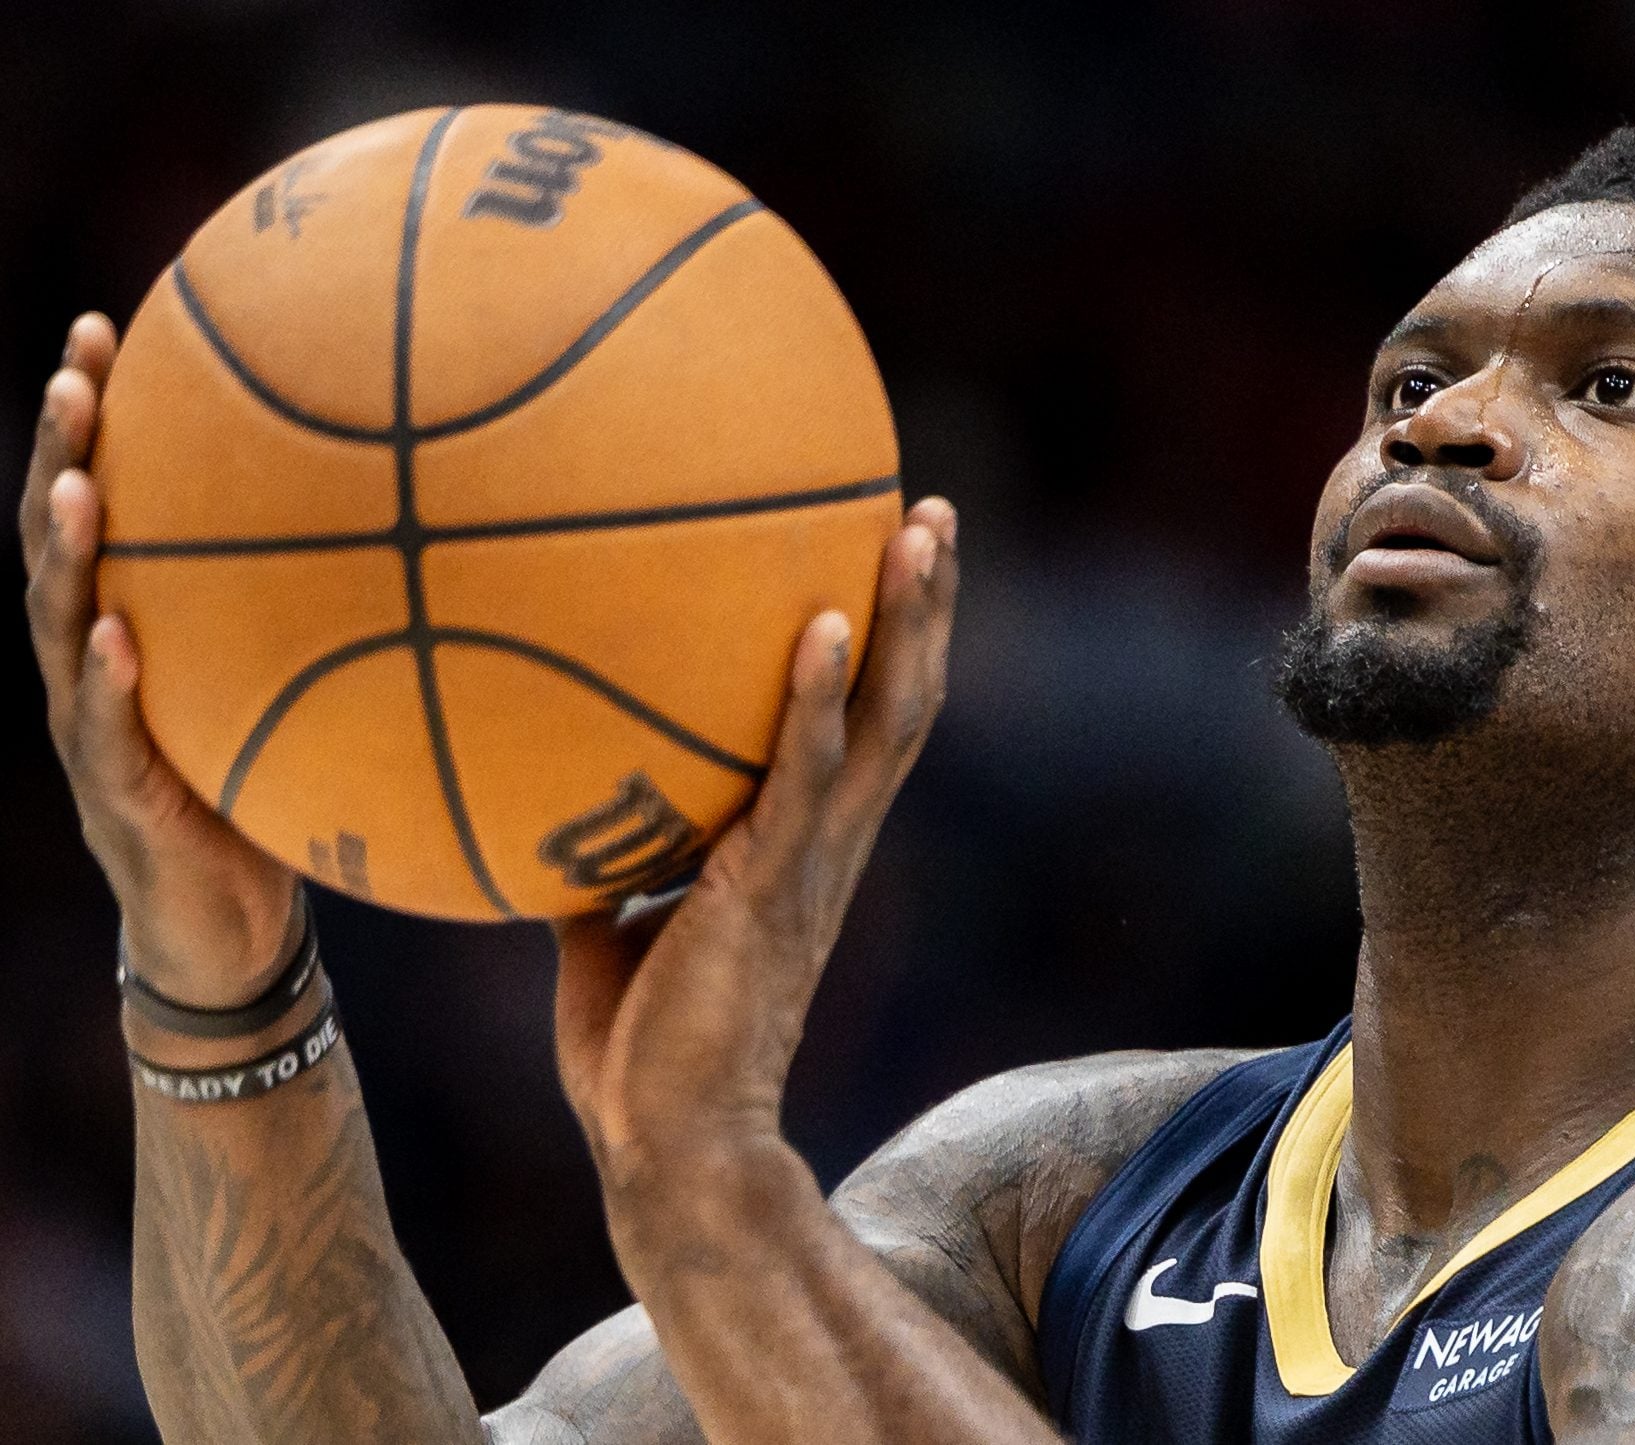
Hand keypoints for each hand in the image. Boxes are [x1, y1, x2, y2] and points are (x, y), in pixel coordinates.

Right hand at [21, 313, 297, 1008]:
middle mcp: (93, 656)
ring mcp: (88, 724)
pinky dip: (104, 682)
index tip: (107, 323)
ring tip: (78, 485)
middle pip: (59, 534)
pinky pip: (103, 731)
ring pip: (56, 621)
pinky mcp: (115, 792)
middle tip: (75, 371)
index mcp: (133, 617)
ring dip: (65, 550)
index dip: (94, 414)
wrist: (228, 926)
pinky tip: (111, 637)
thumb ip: (326, 614)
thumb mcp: (295, 685)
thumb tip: (441, 524)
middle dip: (61, 449)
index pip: (104, 495)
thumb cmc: (267, 786)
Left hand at [553, 496, 958, 1208]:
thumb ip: (601, 863)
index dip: (890, 645)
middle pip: (906, 701)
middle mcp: (831, 843)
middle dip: (927, 606)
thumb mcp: (609, 934)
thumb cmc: (645, 1052)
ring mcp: (812, 862)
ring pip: (888, 721)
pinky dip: (817, 697)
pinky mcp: (770, 886)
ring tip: (919, 527)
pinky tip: (820, 621)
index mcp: (806, 849)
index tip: (888, 556)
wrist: (670, 1144)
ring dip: (910, 620)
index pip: (867, 727)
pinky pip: (805, 775)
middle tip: (933, 510)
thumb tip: (541, 805)